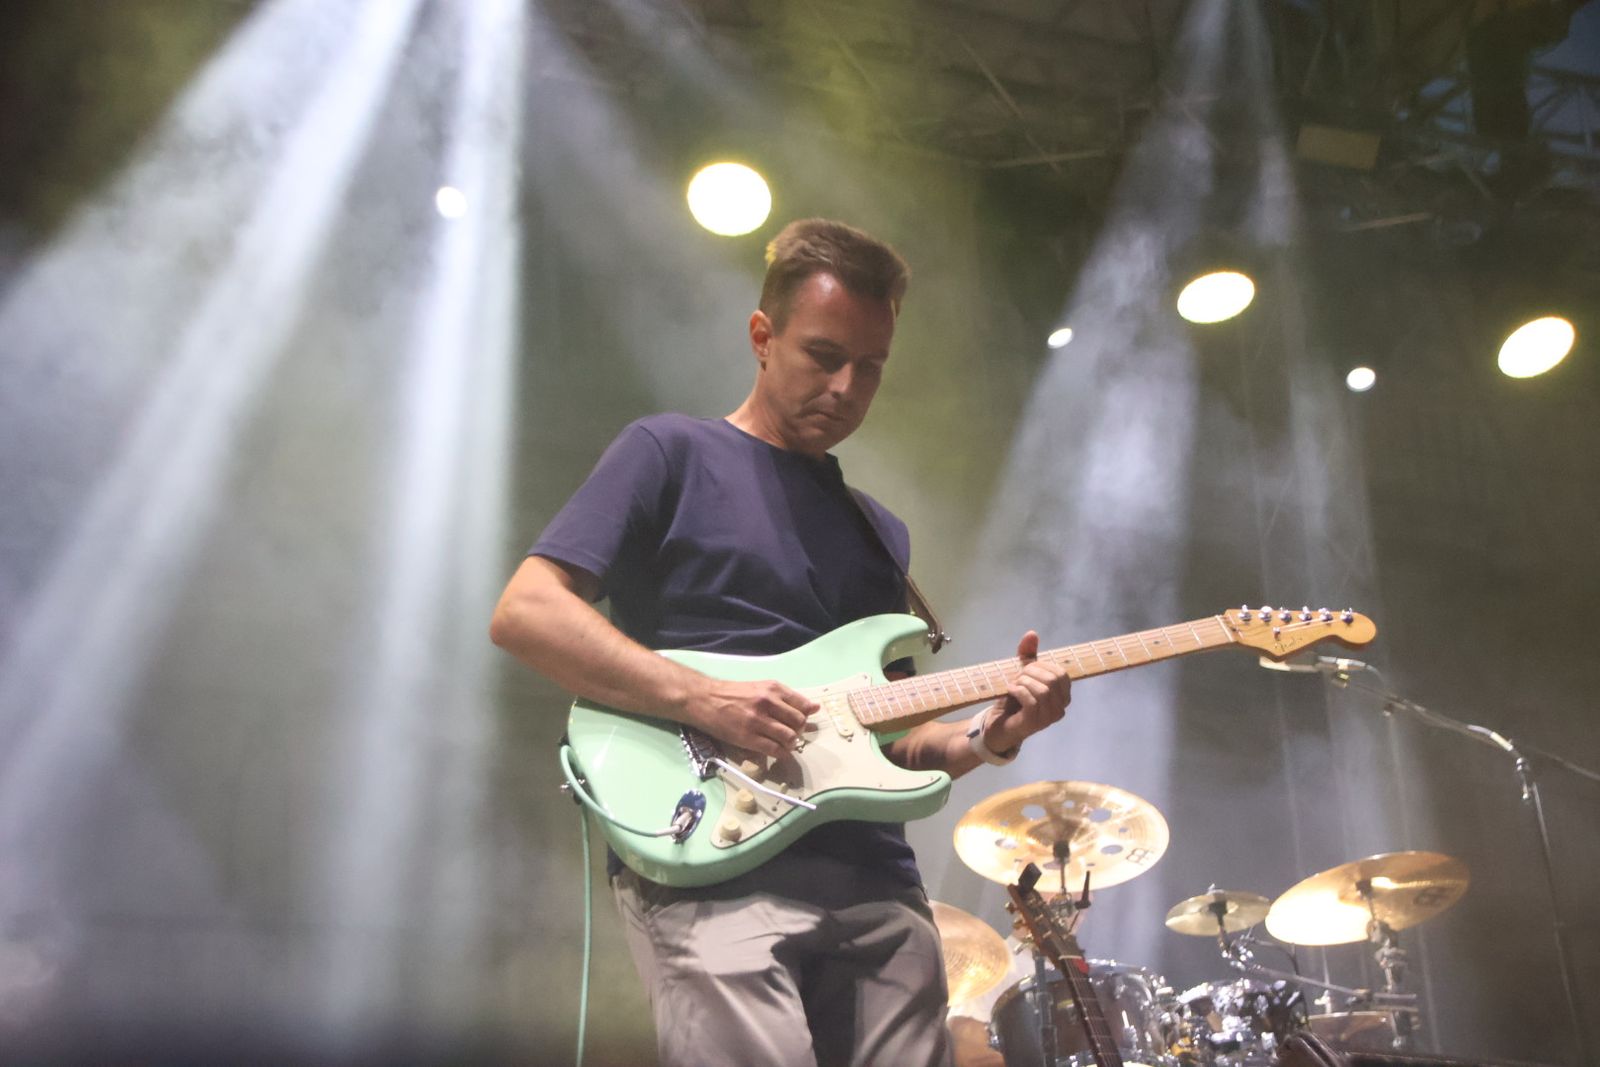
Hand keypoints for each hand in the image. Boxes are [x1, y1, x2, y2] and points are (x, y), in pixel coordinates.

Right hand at [685, 677, 819, 758]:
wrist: (705, 699)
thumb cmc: (734, 693)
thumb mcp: (761, 688)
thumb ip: (786, 698)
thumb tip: (815, 708)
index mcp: (773, 689)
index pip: (803, 705)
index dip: (806, 717)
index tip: (801, 722)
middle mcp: (768, 703)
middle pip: (799, 722)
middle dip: (799, 731)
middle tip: (792, 734)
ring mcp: (758, 721)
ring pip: (789, 737)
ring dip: (791, 744)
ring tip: (785, 744)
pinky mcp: (748, 737)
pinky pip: (774, 750)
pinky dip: (781, 754)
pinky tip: (779, 752)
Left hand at [985, 630, 1070, 753]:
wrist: (997, 723)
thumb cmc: (1014, 699)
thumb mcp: (1022, 673)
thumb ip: (1028, 654)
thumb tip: (1032, 633)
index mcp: (1062, 695)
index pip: (1061, 673)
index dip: (1042, 666)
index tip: (1026, 668)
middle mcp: (1060, 708)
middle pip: (1053, 680)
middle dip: (1032, 672)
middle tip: (1017, 676)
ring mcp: (1048, 718)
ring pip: (1043, 691)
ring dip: (1024, 682)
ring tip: (1013, 683)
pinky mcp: (1034, 723)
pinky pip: (1031, 701)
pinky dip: (1018, 691)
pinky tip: (1010, 690)